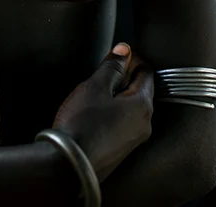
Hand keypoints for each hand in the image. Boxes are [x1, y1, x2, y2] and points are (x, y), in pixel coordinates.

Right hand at [51, 42, 154, 179]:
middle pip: (141, 91)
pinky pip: (123, 124)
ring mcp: (135, 139)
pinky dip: (113, 114)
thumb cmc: (82, 123)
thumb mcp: (94, 87)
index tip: (117, 55)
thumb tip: (124, 50)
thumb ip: (111, 67)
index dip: (132, 60)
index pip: (146, 73)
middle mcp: (145, 123)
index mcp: (142, 104)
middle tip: (102, 72)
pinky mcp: (122, 150)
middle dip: (124, 79)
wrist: (69, 164)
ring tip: (94, 93)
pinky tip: (94, 113)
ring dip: (118, 97)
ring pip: (132, 109)